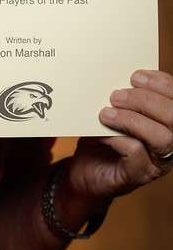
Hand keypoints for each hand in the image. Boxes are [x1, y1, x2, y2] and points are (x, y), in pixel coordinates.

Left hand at [66, 70, 172, 203]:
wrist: (85, 168)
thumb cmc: (101, 133)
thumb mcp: (112, 108)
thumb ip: (121, 94)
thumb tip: (114, 74)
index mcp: (166, 119)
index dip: (162, 84)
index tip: (136, 75)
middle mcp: (170, 141)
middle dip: (146, 100)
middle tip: (116, 95)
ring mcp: (158, 160)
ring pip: (162, 138)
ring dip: (133, 120)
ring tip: (106, 113)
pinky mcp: (140, 174)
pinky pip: (138, 154)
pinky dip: (118, 139)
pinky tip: (102, 132)